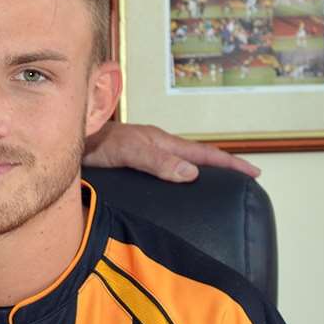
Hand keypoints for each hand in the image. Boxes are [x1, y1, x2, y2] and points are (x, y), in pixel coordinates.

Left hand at [82, 120, 258, 182]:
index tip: (255, 173)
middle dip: (223, 166)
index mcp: (161, 142)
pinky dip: (178, 174)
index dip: (230, 164)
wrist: (67, 136)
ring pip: (181, 161)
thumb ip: (157, 160)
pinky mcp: (131, 161)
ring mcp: (144, 152)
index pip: (204, 154)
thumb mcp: (128, 151)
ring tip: (217, 184)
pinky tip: (174, 186)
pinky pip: (164, 167)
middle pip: (197, 155)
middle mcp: (156, 145)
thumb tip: (192, 173)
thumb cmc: (94, 142)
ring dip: (201, 170)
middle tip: (245, 178)